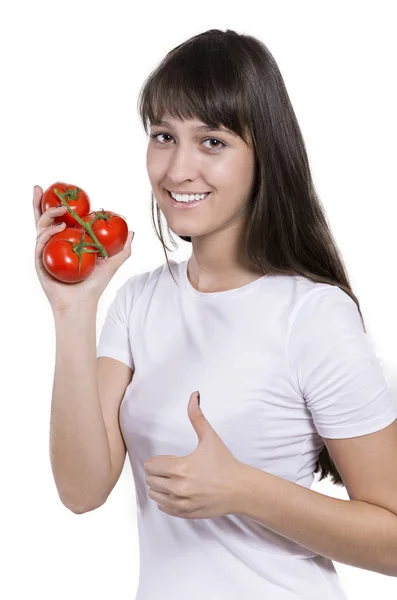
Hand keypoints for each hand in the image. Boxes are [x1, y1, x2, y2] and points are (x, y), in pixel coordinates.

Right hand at [33, 185, 134, 311]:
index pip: (58, 218)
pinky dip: (48, 233)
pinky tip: (59, 228)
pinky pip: (40, 244)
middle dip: (39, 202)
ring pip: (39, 227)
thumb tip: (132, 230)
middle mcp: (52, 244)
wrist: (82, 305)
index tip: (61, 191)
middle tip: (43, 188)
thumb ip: (123, 248)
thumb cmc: (94, 286)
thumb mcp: (112, 264)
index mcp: (65, 241)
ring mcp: (44, 252)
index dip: (56, 204)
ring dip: (48, 215)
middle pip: (42, 218)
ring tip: (61, 210)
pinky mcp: (39, 262)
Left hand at [144, 391, 245, 518]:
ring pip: (155, 495)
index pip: (151, 466)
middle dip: (157, 473)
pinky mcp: (187, 513)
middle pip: (151, 480)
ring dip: (159, 487)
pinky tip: (176, 492)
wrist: (240, 489)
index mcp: (181, 468)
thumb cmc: (225, 462)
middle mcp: (179, 488)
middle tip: (169, 469)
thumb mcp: (210, 437)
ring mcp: (182, 503)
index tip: (167, 460)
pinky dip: (166, 500)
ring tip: (172, 480)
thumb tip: (193, 395)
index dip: (157, 461)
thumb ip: (197, 417)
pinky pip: (164, 508)